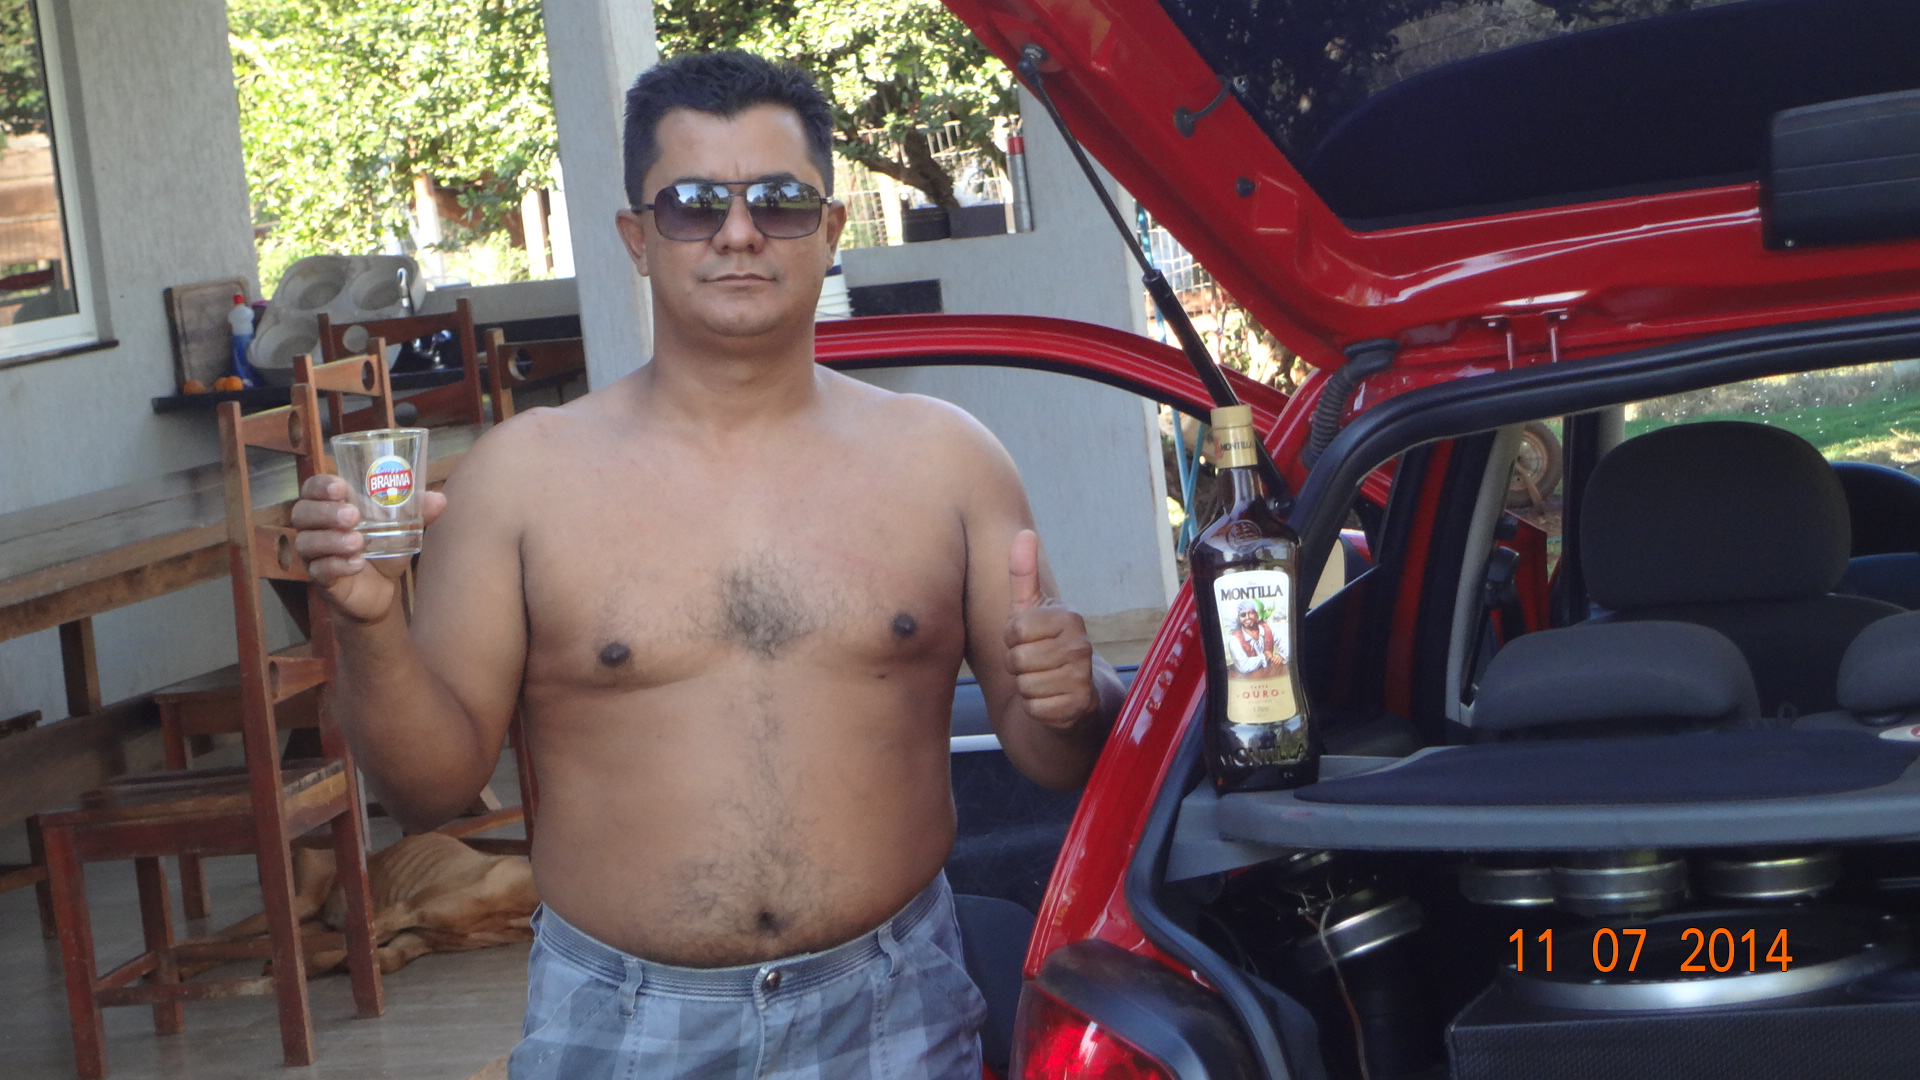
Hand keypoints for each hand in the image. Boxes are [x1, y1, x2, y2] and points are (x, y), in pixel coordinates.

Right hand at [290, 474, 446, 623]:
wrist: (380, 589)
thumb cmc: (383, 547)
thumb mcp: (401, 527)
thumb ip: (418, 511)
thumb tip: (440, 499)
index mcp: (330, 506)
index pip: (312, 489)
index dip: (319, 486)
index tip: (340, 486)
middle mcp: (315, 528)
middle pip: (302, 513)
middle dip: (325, 512)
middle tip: (352, 516)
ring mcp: (314, 554)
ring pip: (307, 542)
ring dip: (331, 540)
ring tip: (358, 542)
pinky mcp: (321, 579)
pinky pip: (320, 570)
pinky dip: (337, 565)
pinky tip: (357, 564)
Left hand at [1004, 529, 1098, 729]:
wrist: (1072, 697)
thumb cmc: (1044, 648)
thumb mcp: (1031, 611)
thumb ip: (1023, 574)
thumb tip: (1025, 532)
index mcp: (1069, 617)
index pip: (1014, 630)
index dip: (1012, 640)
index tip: (1028, 642)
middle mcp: (1080, 645)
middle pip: (1017, 659)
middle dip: (1017, 666)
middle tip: (1035, 665)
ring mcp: (1082, 677)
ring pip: (1024, 685)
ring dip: (1026, 687)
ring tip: (1043, 681)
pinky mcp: (1078, 707)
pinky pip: (1034, 707)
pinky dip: (1035, 708)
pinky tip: (1050, 700)